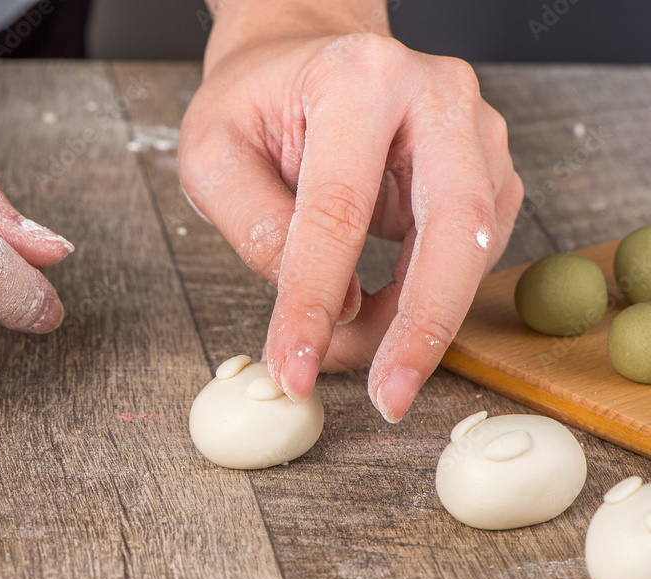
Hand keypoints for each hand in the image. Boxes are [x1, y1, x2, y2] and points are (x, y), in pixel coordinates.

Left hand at [179, 25, 521, 422]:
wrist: (304, 60)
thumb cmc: (255, 103)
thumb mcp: (213, 155)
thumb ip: (256, 227)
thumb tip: (324, 308)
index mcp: (359, 78)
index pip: (338, 209)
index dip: (313, 301)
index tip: (294, 366)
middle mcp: (436, 95)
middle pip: (453, 227)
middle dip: (420, 326)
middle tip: (387, 399)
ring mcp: (475, 131)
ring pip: (467, 250)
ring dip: (412, 322)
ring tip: (345, 352)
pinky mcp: (486, 170)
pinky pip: (467, 254)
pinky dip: (422, 302)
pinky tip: (376, 318)